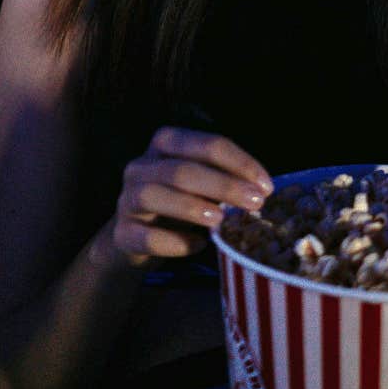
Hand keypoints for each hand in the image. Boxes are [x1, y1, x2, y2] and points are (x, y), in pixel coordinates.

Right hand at [109, 127, 273, 268]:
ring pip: (156, 196)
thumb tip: (260, 189)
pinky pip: (146, 236)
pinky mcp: (121, 233)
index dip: (239, 163)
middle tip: (255, 203)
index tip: (266, 185)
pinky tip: (197, 245)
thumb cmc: (178, 200)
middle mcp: (141, 166)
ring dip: (192, 207)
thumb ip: (223, 178)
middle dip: (223, 185)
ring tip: (222, 220)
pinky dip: (174, 242)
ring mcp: (127, 199)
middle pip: (183, 170)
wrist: (133, 237)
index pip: (206, 144)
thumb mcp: (200, 182)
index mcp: (166, 143)